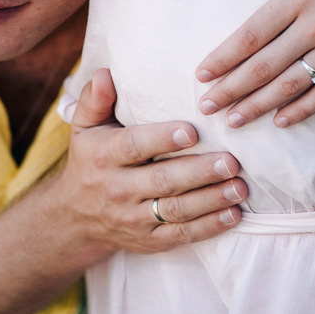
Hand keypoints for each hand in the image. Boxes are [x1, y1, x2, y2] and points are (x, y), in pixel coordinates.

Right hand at [53, 69, 245, 259]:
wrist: (74, 218)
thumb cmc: (89, 160)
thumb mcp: (83, 127)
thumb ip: (95, 99)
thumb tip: (106, 73)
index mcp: (105, 155)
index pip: (134, 145)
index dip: (162, 139)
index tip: (192, 131)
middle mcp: (119, 188)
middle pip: (162, 181)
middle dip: (199, 172)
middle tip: (231, 162)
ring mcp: (134, 218)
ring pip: (176, 211)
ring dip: (211, 200)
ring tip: (240, 187)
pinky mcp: (149, 240)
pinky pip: (181, 235)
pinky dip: (209, 227)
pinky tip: (233, 214)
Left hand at [195, 0, 314, 127]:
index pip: (250, 35)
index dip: (222, 59)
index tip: (201, 74)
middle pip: (263, 67)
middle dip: (230, 90)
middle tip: (206, 107)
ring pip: (291, 84)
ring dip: (259, 105)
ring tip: (234, 120)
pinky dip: (304, 108)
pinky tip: (282, 120)